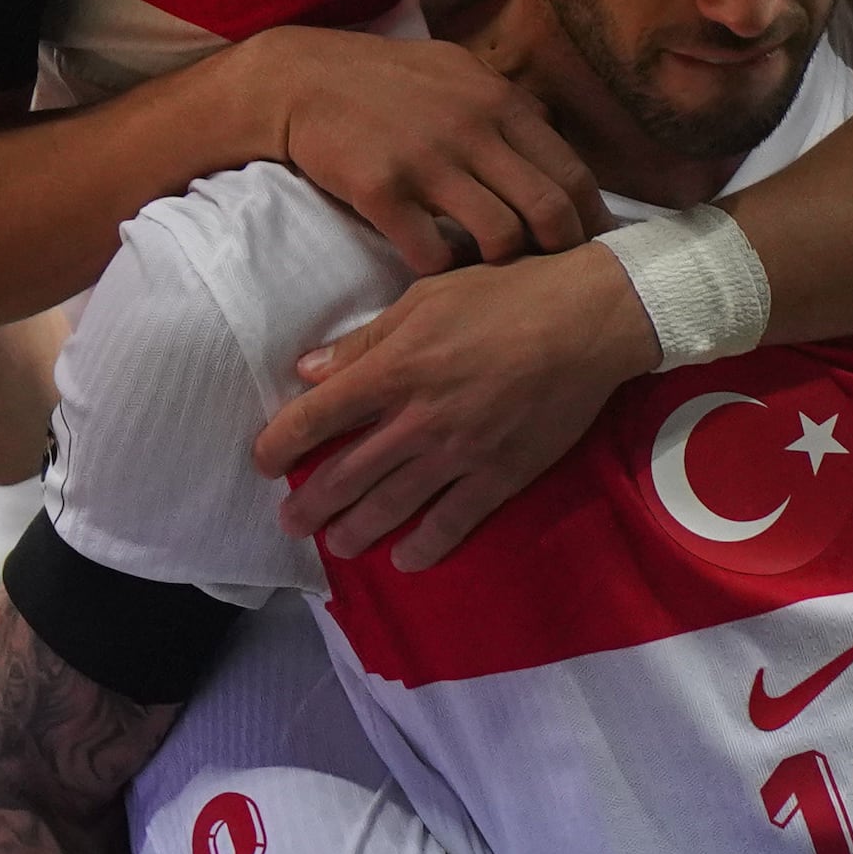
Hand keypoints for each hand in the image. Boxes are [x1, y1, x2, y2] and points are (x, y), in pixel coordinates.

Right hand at [244, 26, 602, 274]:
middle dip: (561, 250)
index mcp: (499, 101)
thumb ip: (508, 104)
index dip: (589, 218)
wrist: (301, 80)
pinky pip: (432, 253)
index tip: (589, 244)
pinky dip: (443, 269)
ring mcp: (427, 161)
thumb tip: (554, 133)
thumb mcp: (458, 71)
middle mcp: (472, 129)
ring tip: (493, 270)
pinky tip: (437, 265)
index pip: (571, 172)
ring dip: (503, 264)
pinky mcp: (383, 191)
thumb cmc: (386, 79)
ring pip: (500, 237)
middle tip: (553, 271)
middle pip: (548, 210)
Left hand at [256, 242, 655, 568]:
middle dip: (311, 505)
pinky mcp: (501, 475)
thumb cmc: (506, 294)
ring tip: (335, 545)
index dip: (280, 443)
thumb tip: (307, 371)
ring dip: (355, 532)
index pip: (317, 417)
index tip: (263, 461)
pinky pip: (454, 522)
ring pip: (392, 506)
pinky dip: (425, 546)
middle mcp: (418, 419)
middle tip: (291, 523)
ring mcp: (460, 453)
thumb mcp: (425, 298)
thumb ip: (364, 342)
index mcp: (394, 370)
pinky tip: (405, 559)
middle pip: (346, 475)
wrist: (589, 320)